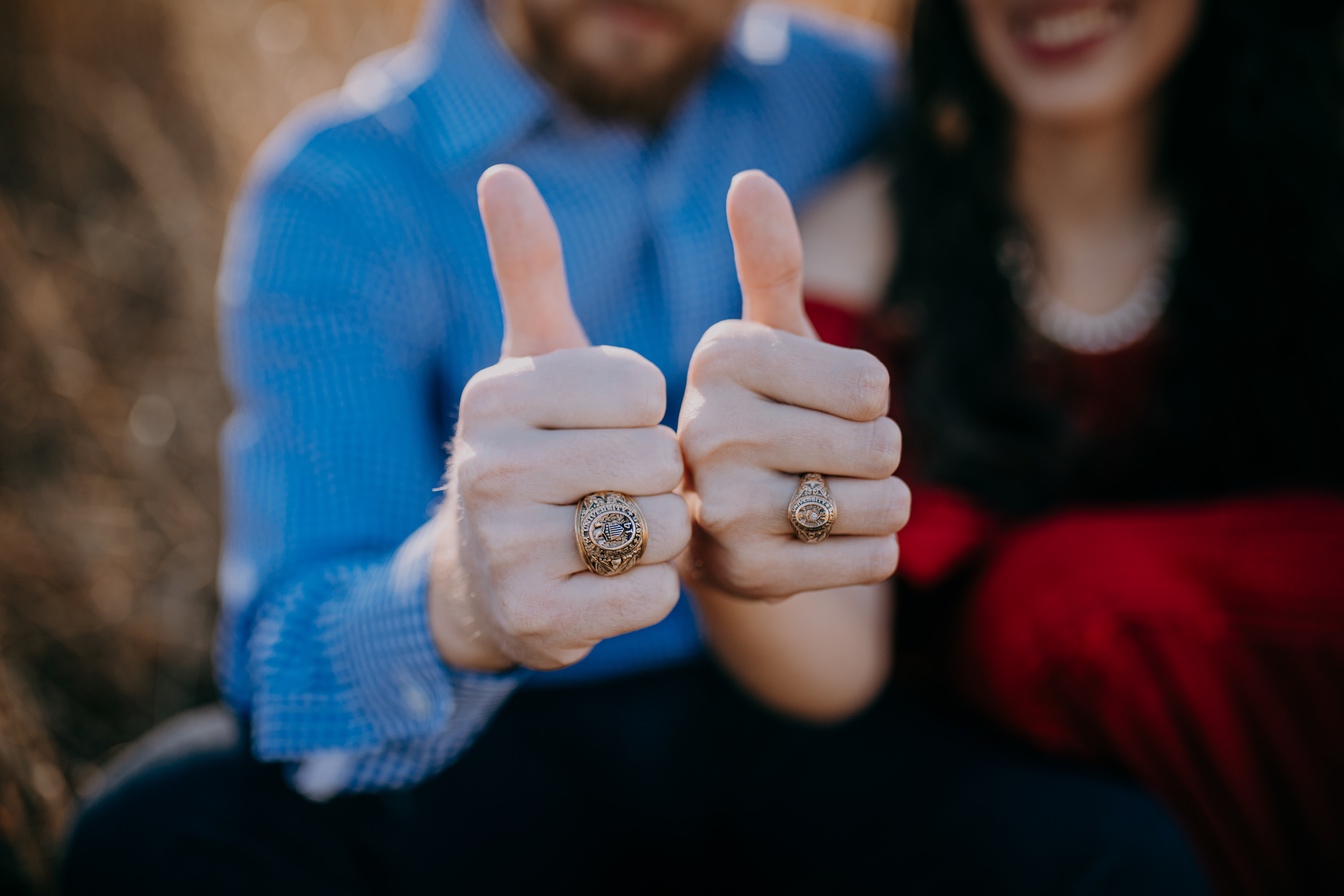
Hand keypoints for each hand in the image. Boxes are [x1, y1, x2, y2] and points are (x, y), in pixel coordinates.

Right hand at [429, 165, 689, 671]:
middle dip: (656, 478)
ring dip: (658, 534)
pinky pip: (652, 594)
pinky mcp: (538, 619)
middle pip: (658, 459)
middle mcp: (488, 467)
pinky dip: (648, 590)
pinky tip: (604, 582)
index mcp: (496, 395)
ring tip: (608, 532)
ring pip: (663, 527)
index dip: (644, 412)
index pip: (642, 387)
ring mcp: (507, 549)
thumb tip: (502, 172)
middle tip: (611, 488)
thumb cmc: (529, 451)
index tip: (603, 427)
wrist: (480, 579)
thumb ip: (527, 269)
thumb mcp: (527, 361)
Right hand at [678, 171, 909, 599]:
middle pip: (881, 444)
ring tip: (817, 497)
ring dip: (873, 503)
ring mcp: (726, 511)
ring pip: (885, 504)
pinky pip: (876, 558)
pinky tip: (816, 541)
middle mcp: (710, 432)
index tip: (811, 404)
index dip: (865, 398)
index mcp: (720, 359)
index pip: (871, 384)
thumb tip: (751, 178)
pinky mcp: (751, 576)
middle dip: (871, 453)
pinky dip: (867, 550)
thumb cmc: (757, 414)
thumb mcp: (763, 340)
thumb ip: (768, 262)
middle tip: (817, 458)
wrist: (709, 526)